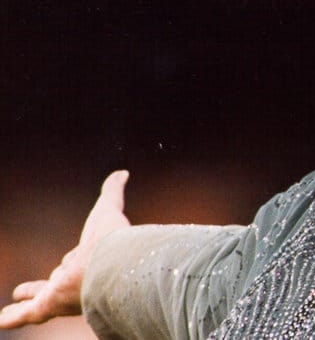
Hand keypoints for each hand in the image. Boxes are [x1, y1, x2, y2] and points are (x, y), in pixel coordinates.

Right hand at [0, 170, 130, 327]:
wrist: (112, 265)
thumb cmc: (111, 237)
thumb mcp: (107, 208)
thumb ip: (112, 191)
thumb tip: (122, 173)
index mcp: (88, 259)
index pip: (75, 260)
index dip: (71, 259)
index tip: (68, 260)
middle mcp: (76, 279)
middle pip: (57, 282)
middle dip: (50, 282)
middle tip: (40, 284)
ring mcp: (62, 294)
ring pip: (39, 300)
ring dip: (27, 301)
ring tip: (17, 302)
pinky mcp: (49, 305)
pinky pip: (26, 314)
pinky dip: (12, 318)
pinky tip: (1, 321)